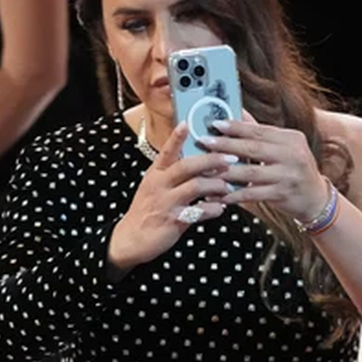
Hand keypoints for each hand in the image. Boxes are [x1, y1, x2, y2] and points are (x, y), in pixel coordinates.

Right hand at [108, 123, 234, 273]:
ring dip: (216, 185)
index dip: (176, 137)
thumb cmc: (148, 210)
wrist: (131, 239)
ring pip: (196, 186)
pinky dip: (212, 209)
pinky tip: (220, 208)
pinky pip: (198, 212)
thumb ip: (173, 174)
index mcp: (155, 173)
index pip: (167, 151)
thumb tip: (200, 163)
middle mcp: (160, 185)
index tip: (187, 123)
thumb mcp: (155, 187)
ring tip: (228, 186)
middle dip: (211, 160)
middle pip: (187, 166)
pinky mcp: (173, 221)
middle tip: (231, 157)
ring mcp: (166, 202)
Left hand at [204, 111, 328, 220]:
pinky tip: (221, 194)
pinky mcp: (283, 194)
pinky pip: (254, 194)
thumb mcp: (284, 147)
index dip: (236, 127)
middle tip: (205, 142)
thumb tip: (237, 112)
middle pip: (253, 148)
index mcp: (291, 138)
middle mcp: (292, 154)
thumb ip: (260, 132)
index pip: (259, 130)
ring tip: (206, 169)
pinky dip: (235, 194)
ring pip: (251, 172)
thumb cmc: (294, 169)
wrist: (316, 198)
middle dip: (226, 145)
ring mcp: (289, 175)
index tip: (215, 123)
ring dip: (226, 171)